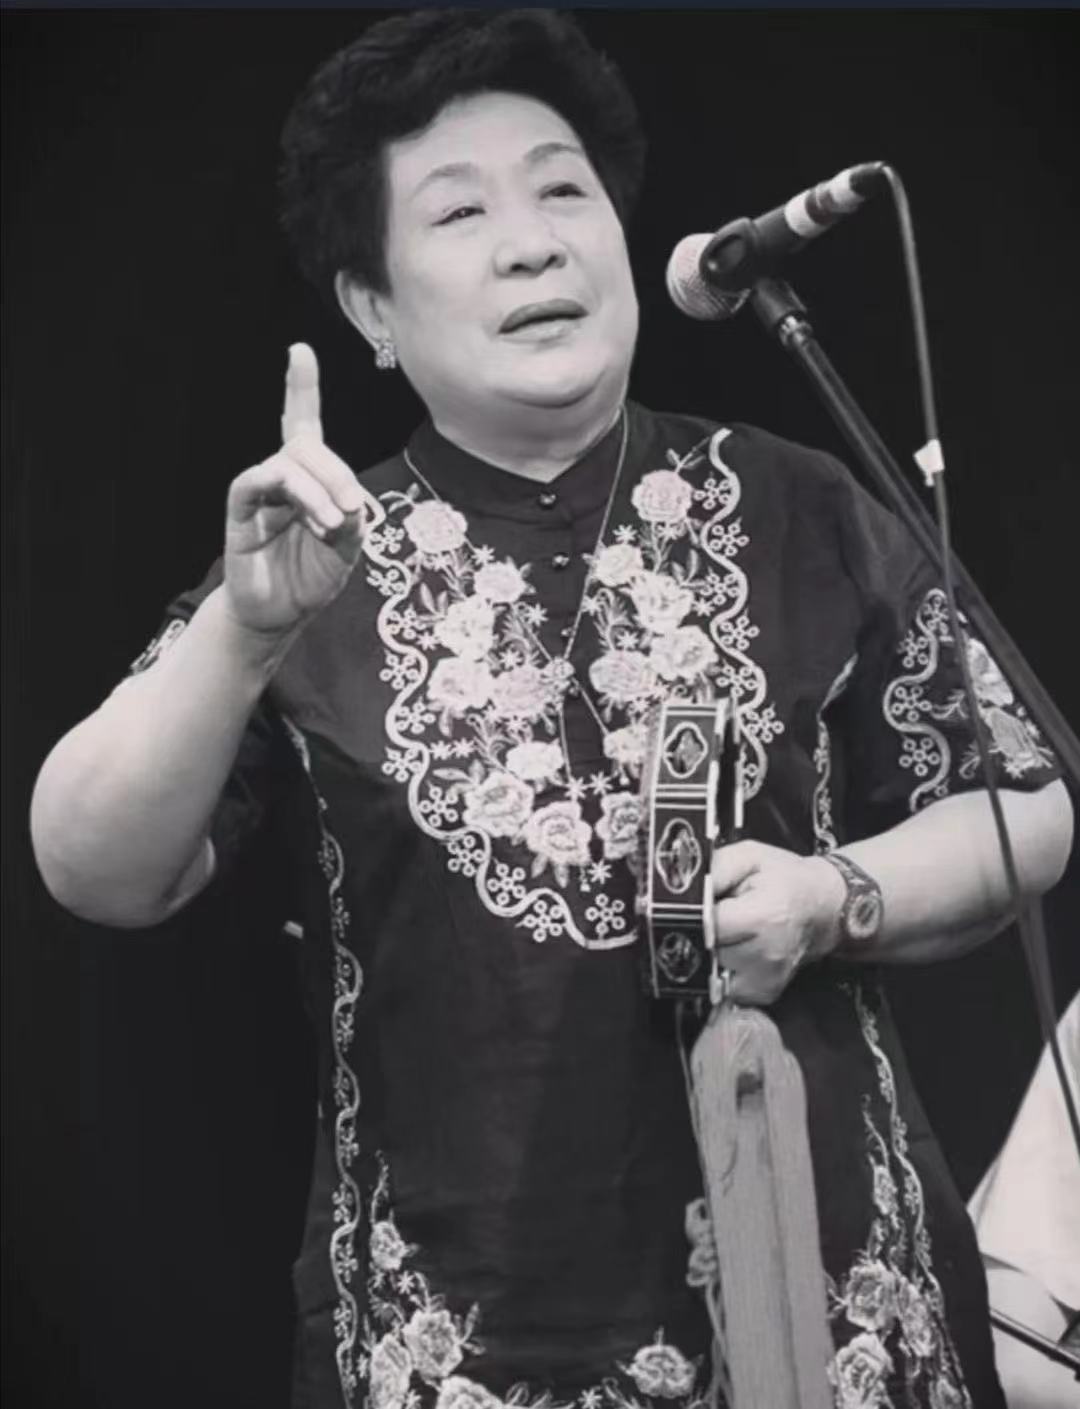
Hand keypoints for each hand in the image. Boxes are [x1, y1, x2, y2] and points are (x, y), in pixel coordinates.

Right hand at [223, 343, 367, 636]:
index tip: (298, 351)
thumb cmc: (311, 577)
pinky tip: (312, 520)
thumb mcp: (347, 549)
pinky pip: (256, 481)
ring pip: (288, 463)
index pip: (303, 423)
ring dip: (318, 490)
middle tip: (353, 508)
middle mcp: (282, 476)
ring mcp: (259, 491)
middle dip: (336, 472)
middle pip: (307, 445)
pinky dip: (292, 494)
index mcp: (310, 478)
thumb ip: (352, 519)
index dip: (300, 387)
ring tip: (332, 525)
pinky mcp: (240, 509)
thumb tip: (348, 498)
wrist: (280, 616)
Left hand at [711, 841, 845, 1004]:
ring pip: (711, 970)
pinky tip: (739, 948)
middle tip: (721, 914)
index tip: (699, 903)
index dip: (695, 913)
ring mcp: (766, 980)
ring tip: (732, 931)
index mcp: (763, 917)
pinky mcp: (763, 994)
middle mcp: (766, 955)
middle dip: (704, 932)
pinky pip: (724, 985)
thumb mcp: (749, 855)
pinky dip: (724, 967)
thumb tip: (682, 888)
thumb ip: (714, 868)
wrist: (822, 907)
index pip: (706, 926)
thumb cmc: (786, 879)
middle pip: (706, 950)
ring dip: (714, 951)